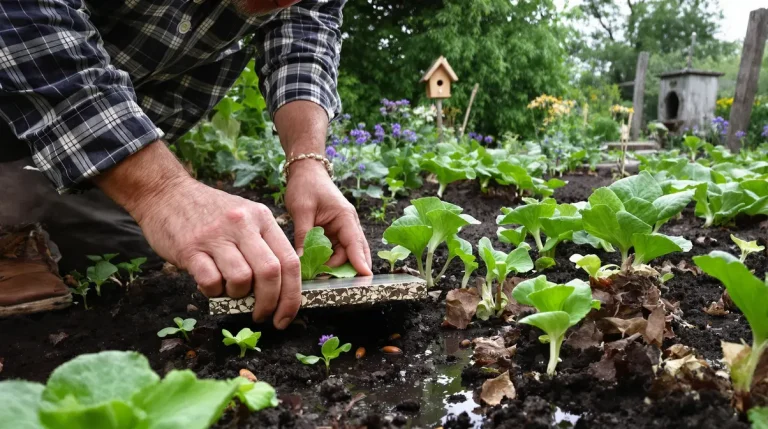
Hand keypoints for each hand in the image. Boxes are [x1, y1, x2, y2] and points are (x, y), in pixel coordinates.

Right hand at [135, 178, 301, 327]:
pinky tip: (209, 285)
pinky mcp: (190, 248)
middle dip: (269, 303)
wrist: (166, 192)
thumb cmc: (209, 211)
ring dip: (238, 296)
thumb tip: (278, 289)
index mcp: (262, 218)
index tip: (285, 316)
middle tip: (261, 316)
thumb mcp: (245, 217)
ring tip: (229, 291)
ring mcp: (216, 235)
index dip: (292, 295)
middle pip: (270, 273)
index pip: (290, 261)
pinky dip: (213, 292)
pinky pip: (210, 281)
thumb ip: (262, 245)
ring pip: (242, 279)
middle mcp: (243, 224)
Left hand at [285, 160, 372, 273]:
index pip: (356, 244)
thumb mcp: (302, 210)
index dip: (361, 262)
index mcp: (345, 217)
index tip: (366, 278)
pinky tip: (317, 266)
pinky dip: (328, 259)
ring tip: (316, 272)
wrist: (305, 172)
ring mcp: (342, 229)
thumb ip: (303, 235)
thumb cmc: (306, 186)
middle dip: (344, 268)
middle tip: (327, 280)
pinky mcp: (334, 233)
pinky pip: (335, 251)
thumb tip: (300, 259)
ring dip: (333, 265)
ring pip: (344, 254)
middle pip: (354, 253)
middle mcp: (348, 225)